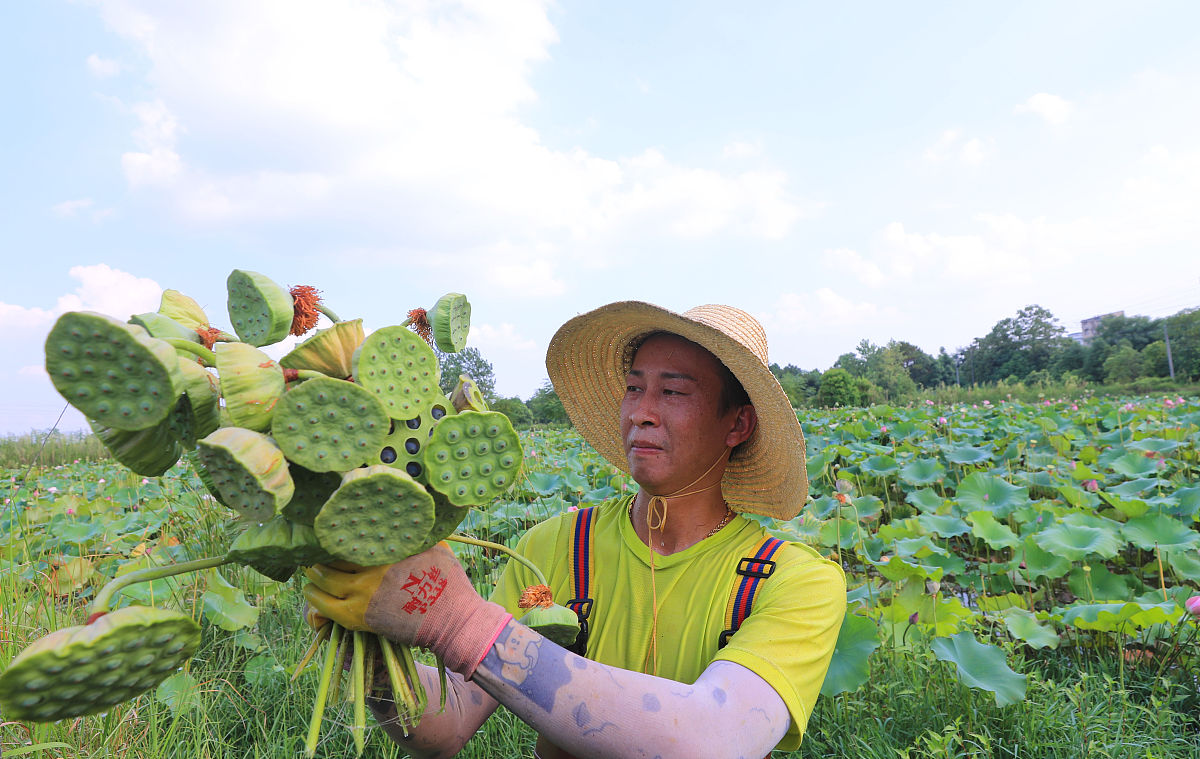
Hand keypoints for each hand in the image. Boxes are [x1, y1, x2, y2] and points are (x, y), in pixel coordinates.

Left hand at [303, 543, 511, 677]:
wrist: (453, 620)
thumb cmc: (449, 582)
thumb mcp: (438, 545)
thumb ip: (417, 533)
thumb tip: (410, 514)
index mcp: (390, 549)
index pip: (353, 536)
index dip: (339, 533)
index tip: (332, 529)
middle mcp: (372, 568)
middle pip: (334, 555)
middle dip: (321, 551)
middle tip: (314, 548)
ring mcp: (363, 593)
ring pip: (325, 579)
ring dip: (314, 572)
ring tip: (310, 568)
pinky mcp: (359, 617)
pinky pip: (326, 606)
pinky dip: (314, 597)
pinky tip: (309, 590)